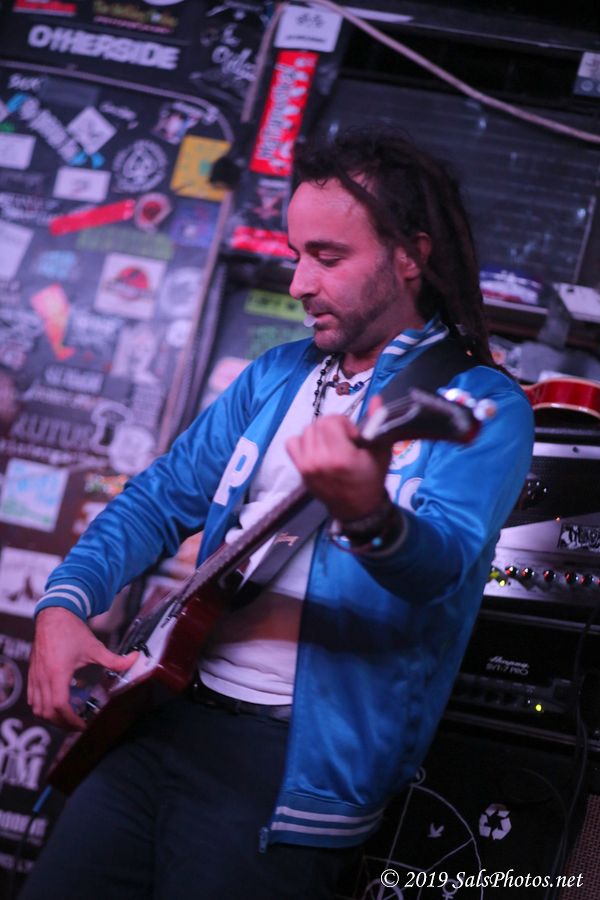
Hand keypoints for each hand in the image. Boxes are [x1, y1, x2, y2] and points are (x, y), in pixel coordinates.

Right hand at [28, 607, 137, 729]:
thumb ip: (114, 659)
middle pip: (47, 712)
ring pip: (37, 708)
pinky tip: (56, 705)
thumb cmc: (72, 630)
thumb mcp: (95, 647)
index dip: (71, 720)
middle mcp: (43, 677)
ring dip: (51, 717)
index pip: (60, 705)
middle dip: (62, 723)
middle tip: (78, 725)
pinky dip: (42, 707)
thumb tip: (135, 659)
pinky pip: (32, 698)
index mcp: (58, 672)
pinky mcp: (32, 674)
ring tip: (68, 717)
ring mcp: (35, 676)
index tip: (83, 724)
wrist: (54, 615)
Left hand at [286, 397, 391, 520]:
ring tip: (332, 445)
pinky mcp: (300, 470)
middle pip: (317, 424)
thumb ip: (377, 422)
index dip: (344, 423)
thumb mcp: (381, 451)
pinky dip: (303, 442)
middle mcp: (319, 461)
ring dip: (319, 433)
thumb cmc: (371, 479)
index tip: (353, 436)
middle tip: (344, 440)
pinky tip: (317, 449)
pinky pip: (292, 443)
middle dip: (332, 426)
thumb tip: (376, 398)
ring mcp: (306, 466)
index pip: (330, 422)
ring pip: (306, 431)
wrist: (357, 508)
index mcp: (340, 457)